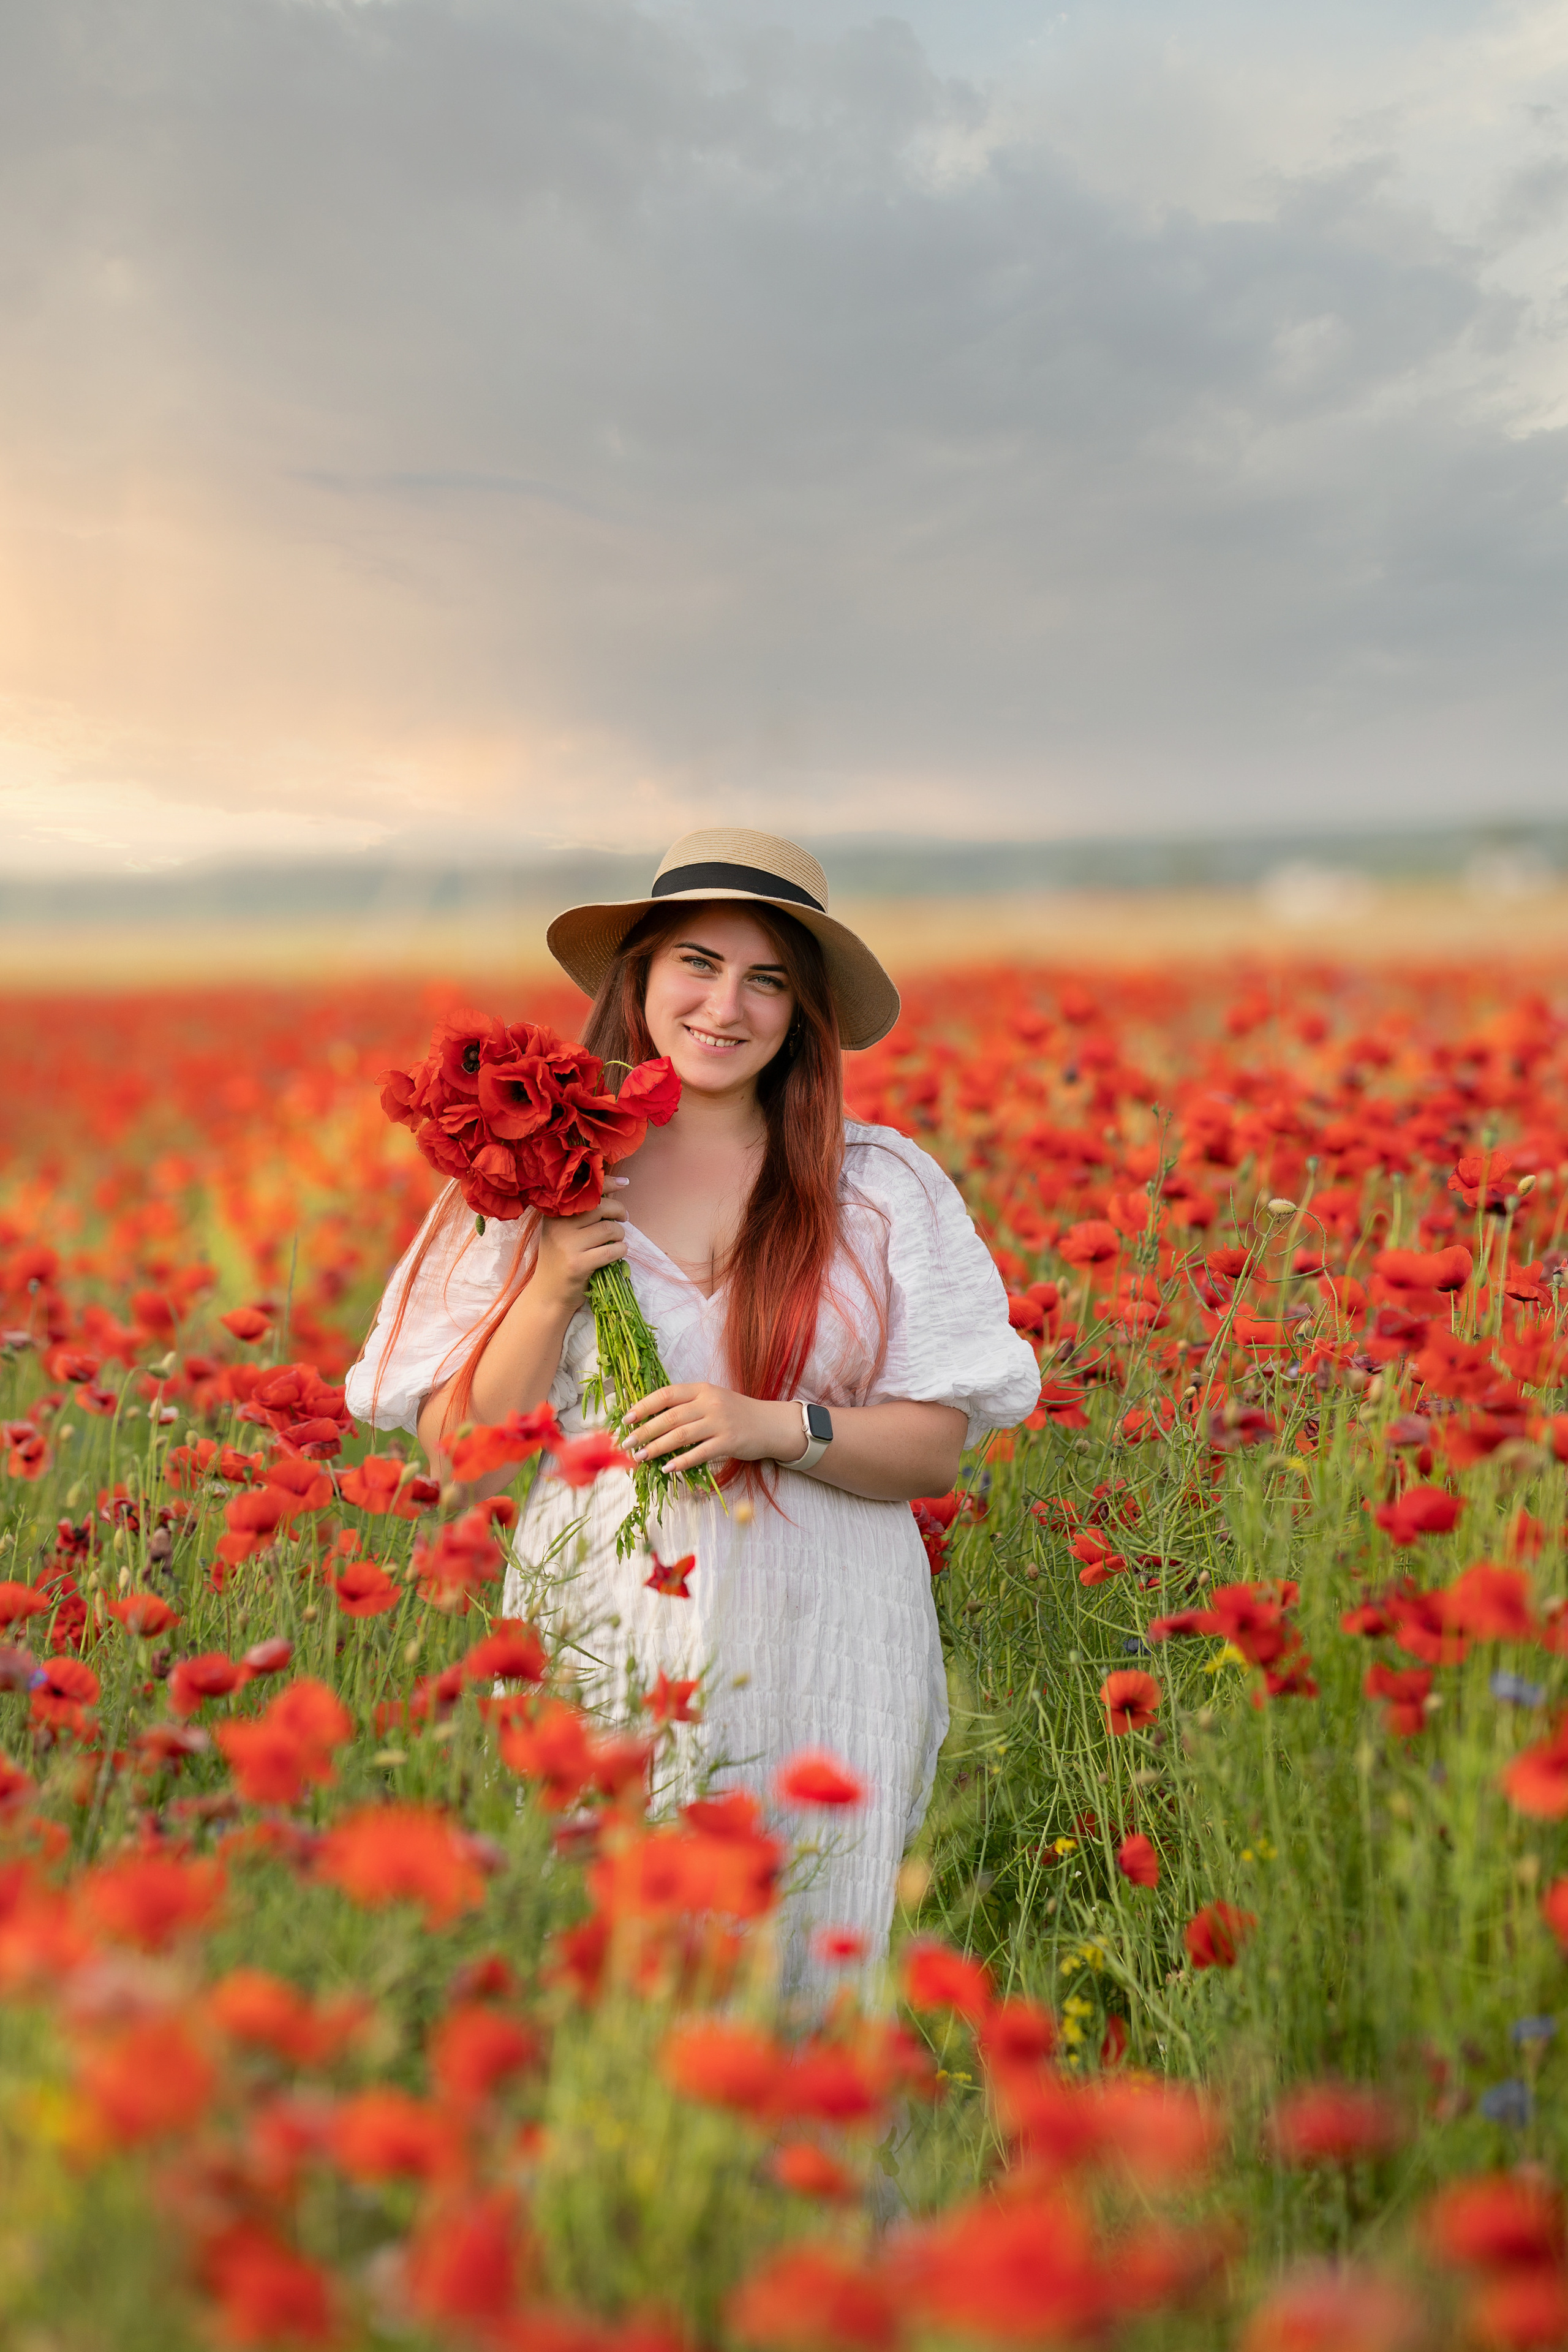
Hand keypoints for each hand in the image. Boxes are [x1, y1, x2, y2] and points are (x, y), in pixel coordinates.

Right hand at [533, 1186, 627, 1310]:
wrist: (547, 1294)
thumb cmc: (560, 1259)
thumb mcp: (562, 1232)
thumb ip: (580, 1213)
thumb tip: (611, 1190)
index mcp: (554, 1215)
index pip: (583, 1191)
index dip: (606, 1183)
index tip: (624, 1183)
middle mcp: (558, 1227)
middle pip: (600, 1206)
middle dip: (619, 1211)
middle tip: (624, 1218)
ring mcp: (567, 1246)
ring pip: (608, 1229)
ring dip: (620, 1234)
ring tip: (617, 1240)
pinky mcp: (578, 1265)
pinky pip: (611, 1250)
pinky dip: (621, 1251)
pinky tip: (618, 1253)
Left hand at [623, 1382, 802, 1473]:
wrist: (771, 1424)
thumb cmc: (736, 1413)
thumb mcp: (712, 1400)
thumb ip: (687, 1406)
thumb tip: (652, 1420)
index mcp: (702, 1389)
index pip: (666, 1394)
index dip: (644, 1406)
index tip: (627, 1419)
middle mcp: (710, 1403)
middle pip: (670, 1416)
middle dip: (645, 1431)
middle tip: (627, 1443)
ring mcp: (720, 1422)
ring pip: (681, 1435)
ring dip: (657, 1447)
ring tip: (641, 1457)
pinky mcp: (729, 1442)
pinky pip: (700, 1453)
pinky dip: (681, 1461)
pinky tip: (667, 1468)